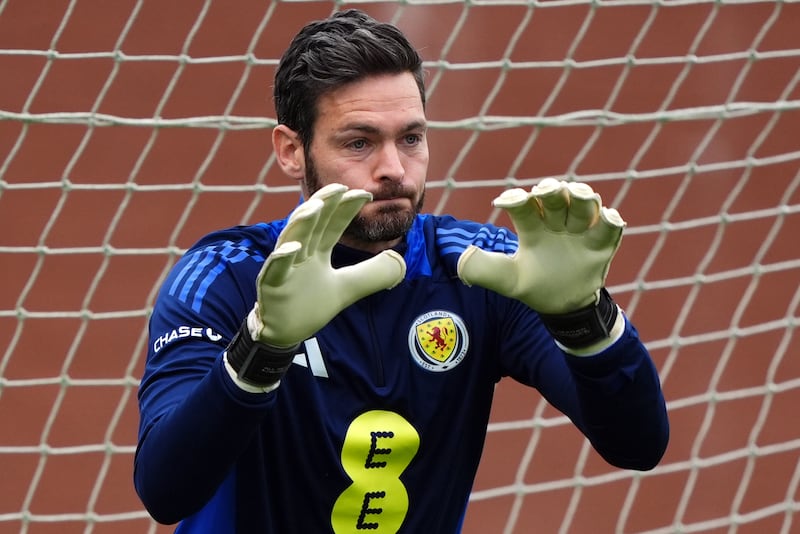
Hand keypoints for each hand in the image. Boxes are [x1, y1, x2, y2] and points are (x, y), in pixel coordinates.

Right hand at [252, 183, 406, 347]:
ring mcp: (284, 266)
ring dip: (302, 221)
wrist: (285, 332)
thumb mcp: (349, 287)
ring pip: (292, 238)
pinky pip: (275, 268)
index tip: (365, 194)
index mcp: (317, 251)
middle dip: (325, 203)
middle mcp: (300, 252)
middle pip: (313, 223)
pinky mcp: (271, 284)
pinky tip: (293, 247)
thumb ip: (372, 273)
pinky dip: (282, 257)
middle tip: (339, 185)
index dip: (347, 209)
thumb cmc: (310, 305)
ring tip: (315, 206)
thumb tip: (399, 259)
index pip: (333, 224)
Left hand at [457, 179, 624, 314]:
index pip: (525, 205)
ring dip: (582, 197)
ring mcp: (581, 231)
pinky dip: (610, 220)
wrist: (563, 307)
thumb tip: (461, 259)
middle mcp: (557, 222)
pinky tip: (607, 217)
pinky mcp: (602, 245)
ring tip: (578, 194)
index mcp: (532, 225)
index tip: (504, 202)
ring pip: (584, 205)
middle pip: (557, 198)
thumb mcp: (507, 280)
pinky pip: (609, 228)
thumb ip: (484, 269)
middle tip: (544, 192)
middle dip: (552, 190)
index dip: (516, 199)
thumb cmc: (533, 285)